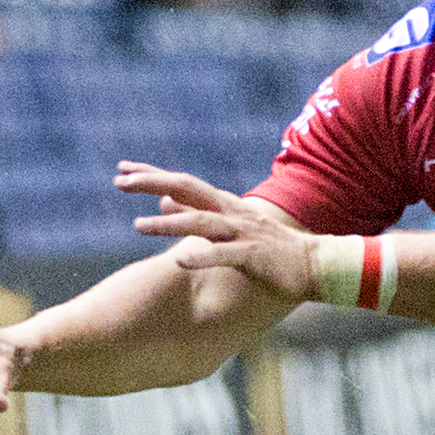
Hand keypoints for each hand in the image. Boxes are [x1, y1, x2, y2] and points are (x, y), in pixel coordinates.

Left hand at [117, 160, 317, 300]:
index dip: (152, 175)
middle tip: (119, 181)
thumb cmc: (268, 247)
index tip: (122, 170)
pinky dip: (202, 256)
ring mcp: (242, 232)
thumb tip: (162, 201)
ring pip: (201, 222)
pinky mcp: (254, 254)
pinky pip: (224, 254)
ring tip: (137, 226)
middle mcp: (230, 211)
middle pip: (187, 189)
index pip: (181, 183)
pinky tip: (179, 260)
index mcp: (222, 204)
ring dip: (168, 224)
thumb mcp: (228, 226)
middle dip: (153, 183)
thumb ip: (194, 213)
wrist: (314, 264)